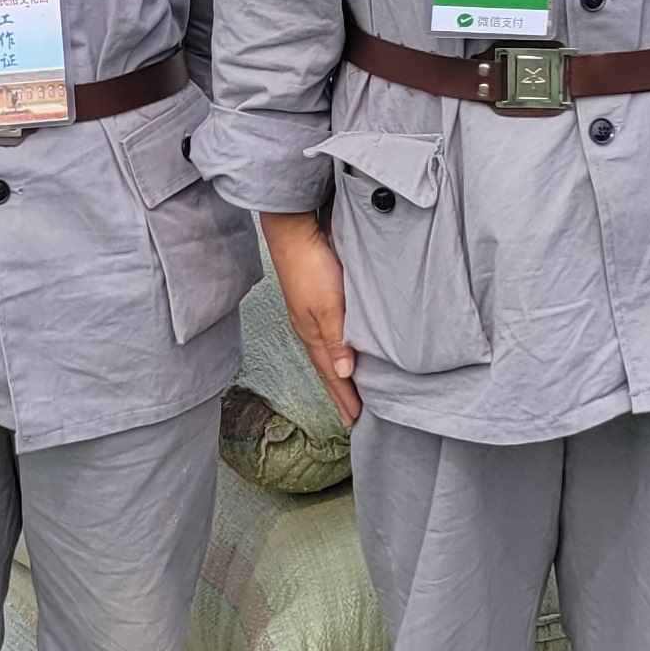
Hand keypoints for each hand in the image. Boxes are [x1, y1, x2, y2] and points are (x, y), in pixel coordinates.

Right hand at [260, 208, 357, 425]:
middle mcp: (309, 328)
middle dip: (339, 392)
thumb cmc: (311, 266)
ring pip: (327, 352)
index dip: (344, 397)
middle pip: (326, 368)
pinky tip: (344, 348)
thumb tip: (344, 374)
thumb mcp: (328, 306)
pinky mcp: (316, 299)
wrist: (293, 230)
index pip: (331, 374)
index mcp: (312, 334)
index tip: (356, 420)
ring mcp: (310, 314)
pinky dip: (337, 350)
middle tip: (352, 415)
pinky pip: (329, 335)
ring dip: (338, 374)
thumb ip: (336, 340)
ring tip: (348, 390)